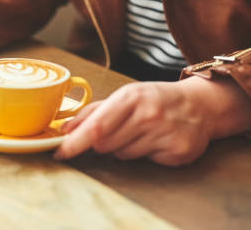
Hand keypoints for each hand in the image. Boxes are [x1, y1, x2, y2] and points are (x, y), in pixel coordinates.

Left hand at [53, 76, 250, 165]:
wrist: (200, 105)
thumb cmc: (155, 99)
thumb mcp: (125, 96)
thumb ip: (93, 112)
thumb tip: (65, 129)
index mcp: (131, 97)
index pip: (96, 127)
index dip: (75, 143)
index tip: (59, 152)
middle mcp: (149, 115)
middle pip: (105, 144)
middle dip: (102, 142)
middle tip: (119, 129)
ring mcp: (165, 134)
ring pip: (123, 155)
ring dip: (123, 147)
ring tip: (141, 132)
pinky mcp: (178, 152)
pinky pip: (145, 162)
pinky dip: (145, 154)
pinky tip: (156, 140)